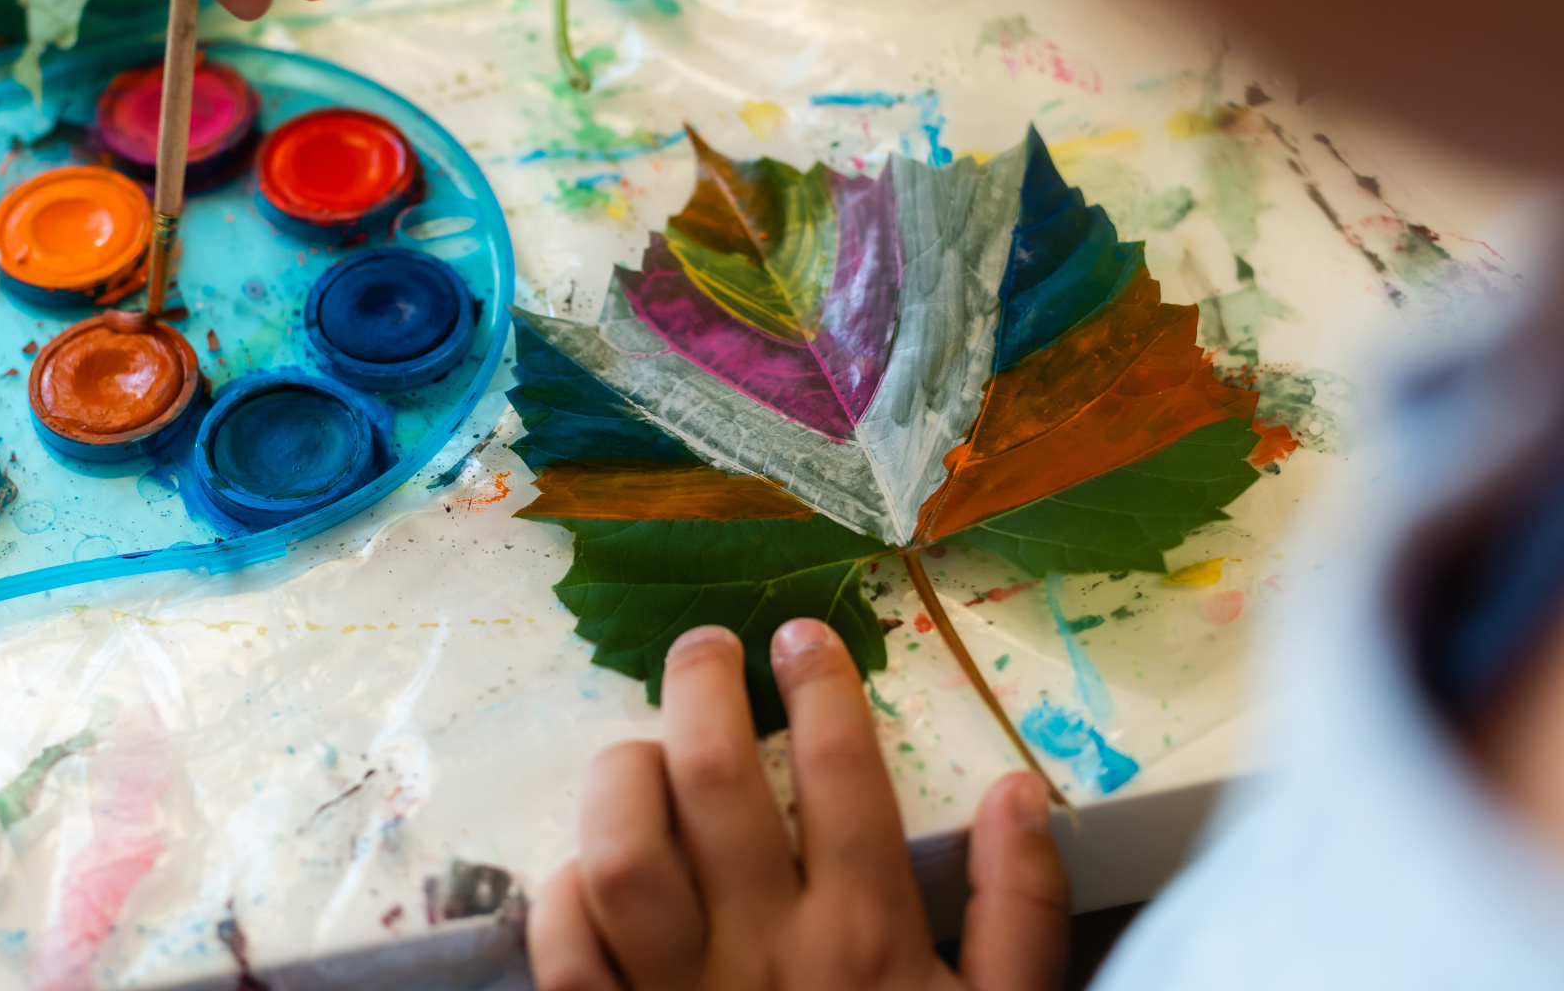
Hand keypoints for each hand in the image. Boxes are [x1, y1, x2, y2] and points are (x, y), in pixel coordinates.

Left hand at [528, 620, 1069, 990]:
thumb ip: (1023, 912)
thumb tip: (1021, 790)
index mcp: (868, 936)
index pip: (838, 768)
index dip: (818, 682)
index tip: (800, 636)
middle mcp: (766, 951)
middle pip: (713, 779)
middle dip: (701, 687)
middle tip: (703, 648)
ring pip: (621, 850)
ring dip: (622, 777)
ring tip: (642, 749)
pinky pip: (566, 951)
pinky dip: (563, 893)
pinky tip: (586, 869)